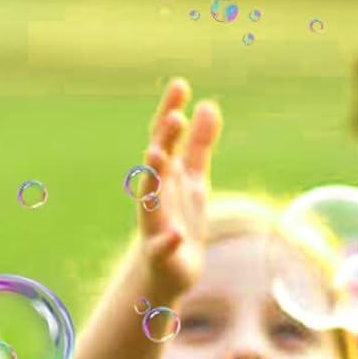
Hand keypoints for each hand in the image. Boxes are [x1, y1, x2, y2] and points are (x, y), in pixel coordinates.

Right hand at [132, 78, 221, 304]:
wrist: (167, 272)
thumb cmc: (179, 220)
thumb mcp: (194, 180)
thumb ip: (200, 145)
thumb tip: (208, 105)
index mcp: (165, 176)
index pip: (164, 139)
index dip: (170, 113)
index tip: (181, 86)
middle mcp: (155, 196)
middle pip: (156, 164)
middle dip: (163, 141)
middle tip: (175, 117)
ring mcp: (155, 224)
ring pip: (149, 199)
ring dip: (153, 178)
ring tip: (159, 156)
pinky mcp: (160, 255)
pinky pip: (161, 247)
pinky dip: (166, 241)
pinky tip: (176, 235)